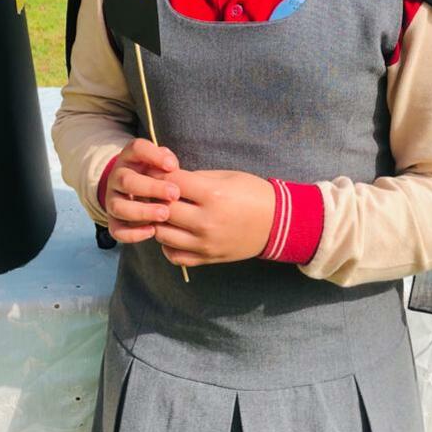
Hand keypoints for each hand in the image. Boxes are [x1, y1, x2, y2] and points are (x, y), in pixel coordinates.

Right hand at [105, 138, 181, 243]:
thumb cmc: (154, 172)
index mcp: (130, 157)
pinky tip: (152, 230)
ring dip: (142, 211)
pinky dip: (133, 233)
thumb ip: (166, 160)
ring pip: (118, 207)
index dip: (153, 156)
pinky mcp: (113, 220)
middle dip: (151, 188)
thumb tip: (172, 167)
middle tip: (175, 194)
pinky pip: (116, 230)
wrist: (135, 187)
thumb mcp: (160, 161)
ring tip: (164, 214)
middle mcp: (117, 177)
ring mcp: (112, 199)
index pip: (136, 149)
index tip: (173, 166)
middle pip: (126, 181)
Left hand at [145, 167, 275, 267]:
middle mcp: (206, 221)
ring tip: (163, 211)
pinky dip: (167, 244)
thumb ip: (195, 178)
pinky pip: (174, 256)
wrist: (278, 222)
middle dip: (154, 198)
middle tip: (153, 191)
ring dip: (158, 221)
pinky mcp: (207, 258)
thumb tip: (166, 178)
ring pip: (162, 234)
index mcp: (213, 195)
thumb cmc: (253, 193)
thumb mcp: (226, 176)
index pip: (171, 183)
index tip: (156, 173)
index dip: (159, 175)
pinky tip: (174, 232)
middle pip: (162, 209)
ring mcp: (206, 243)